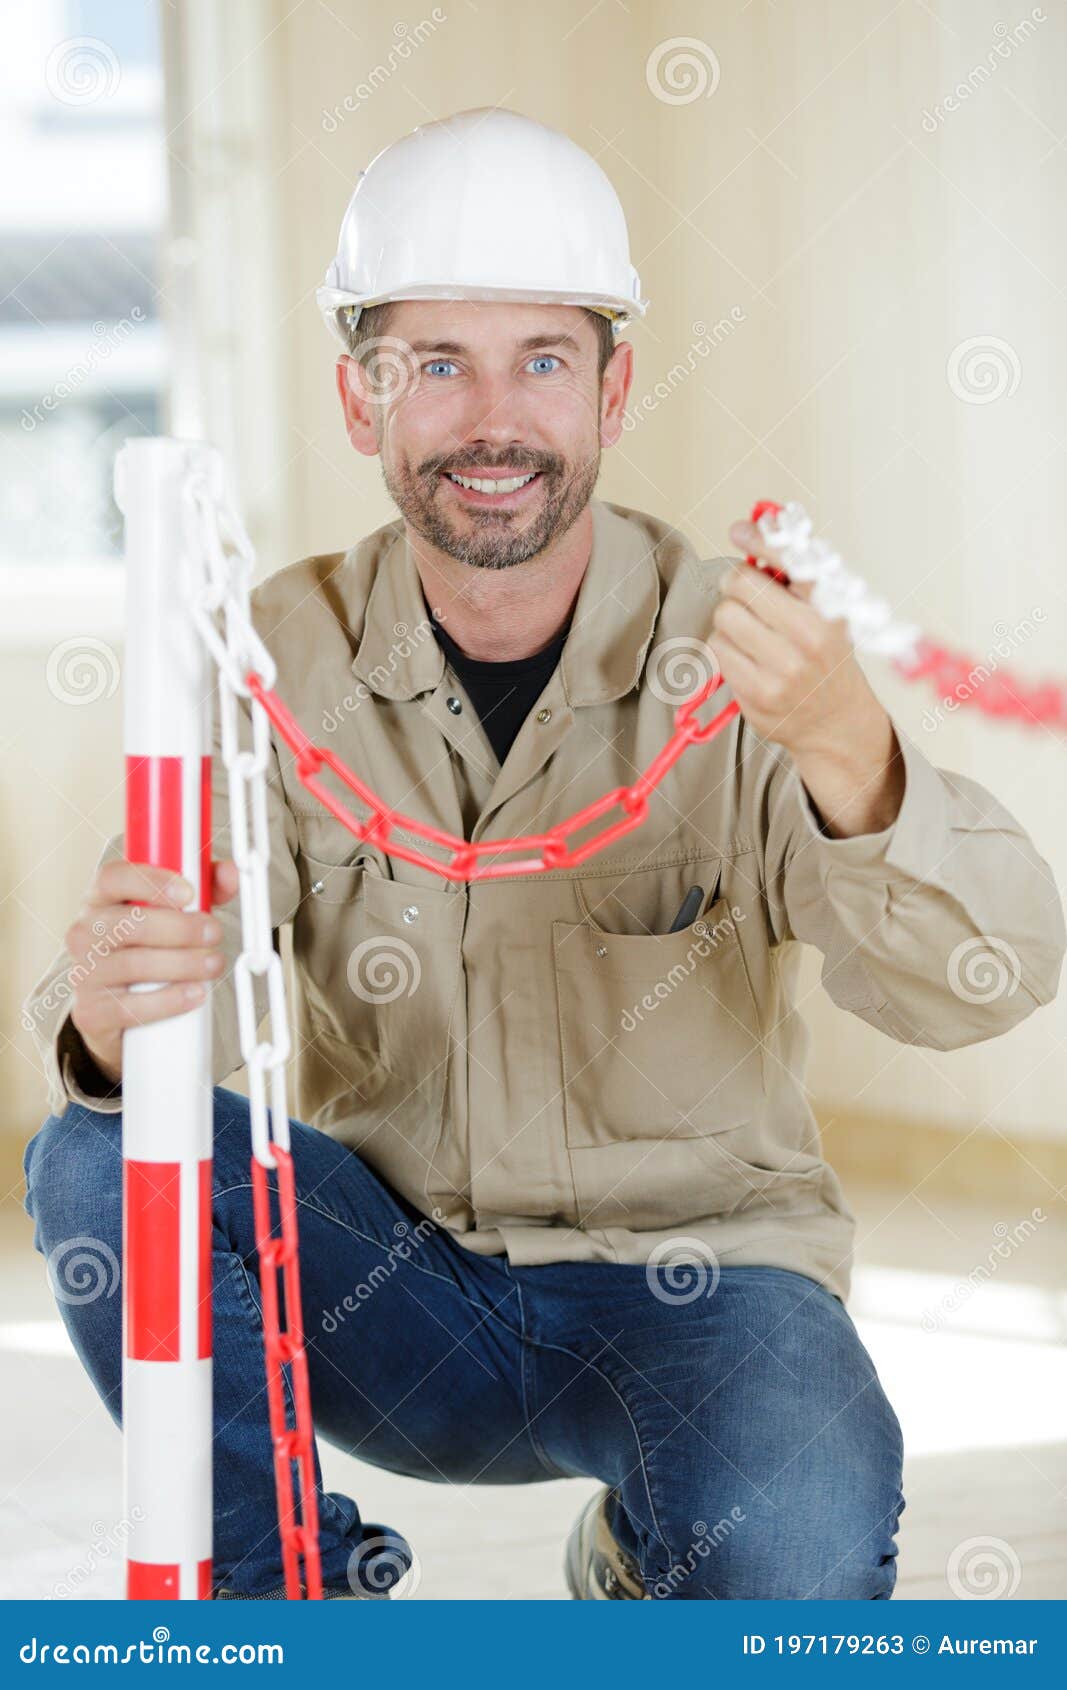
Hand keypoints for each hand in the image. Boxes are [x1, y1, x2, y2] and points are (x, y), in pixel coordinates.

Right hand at [66, 859, 238, 1084]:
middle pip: (129, 923)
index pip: (113, 877)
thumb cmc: (145, 950)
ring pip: (133, 964)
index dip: (151, 880)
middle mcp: (85, 933)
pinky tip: (194, 993)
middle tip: (213, 933)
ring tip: (212, 964)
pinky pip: (130, 1006)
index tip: (189, 892)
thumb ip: (204, 888)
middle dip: (181, 928)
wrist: (118, 1010)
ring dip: (183, 964)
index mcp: (100, 900)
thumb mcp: (174, 914)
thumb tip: (229, 874)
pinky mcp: (91, 1012)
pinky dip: (170, 1000)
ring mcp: (84, 973)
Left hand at [711, 518, 884, 758]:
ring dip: (730, 621)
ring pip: (723, 618)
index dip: (760, 539)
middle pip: (740, 585)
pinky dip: (726, 648)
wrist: (835, 722)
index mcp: (831, 610)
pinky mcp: (758, 694)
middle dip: (737, 586)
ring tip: (753, 634)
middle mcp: (810, 638)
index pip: (789, 560)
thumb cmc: (826, 659)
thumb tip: (748, 528)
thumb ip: (791, 572)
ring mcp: (783, 669)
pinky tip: (748, 657)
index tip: (741, 529)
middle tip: (747, 597)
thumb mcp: (825, 611)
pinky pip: (718, 650)